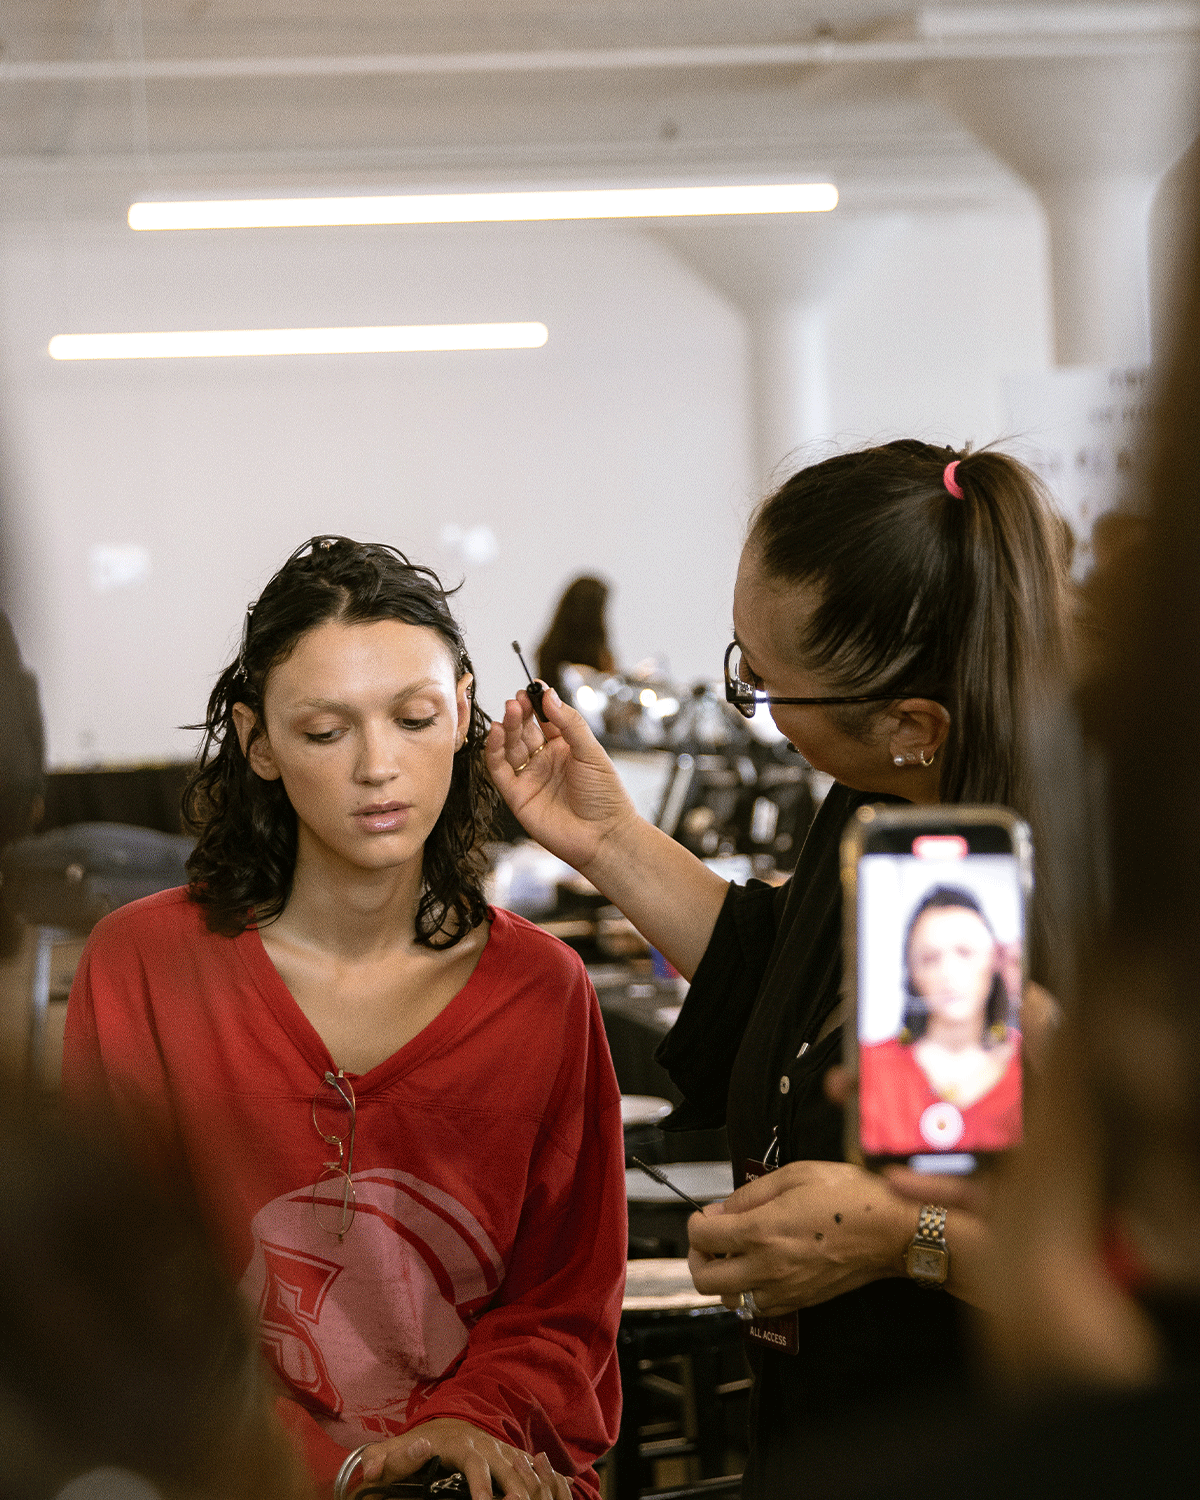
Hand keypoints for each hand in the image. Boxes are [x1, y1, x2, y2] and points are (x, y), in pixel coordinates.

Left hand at [358, 1419, 571, 1499]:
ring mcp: (501, 1451)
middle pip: (505, 1467)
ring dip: (531, 1485)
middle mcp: (485, 1446)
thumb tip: (370, 1471)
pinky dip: (544, 1479)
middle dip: (514, 1487)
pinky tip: (554, 1491)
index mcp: (459, 1444)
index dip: (480, 1484)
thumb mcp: (398, 1449)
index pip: (473, 1465)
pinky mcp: (511, 1458)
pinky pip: (531, 1468)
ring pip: (522, 1468)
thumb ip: (383, 1459)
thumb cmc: (420, 1444)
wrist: (449, 1423)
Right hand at [484, 685, 638, 874]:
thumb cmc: (606, 797)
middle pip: (524, 730)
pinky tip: (497, 732)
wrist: (604, 836)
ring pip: (510, 746)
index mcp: (565, 747)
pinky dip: (494, 750)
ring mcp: (529, 777)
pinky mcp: (516, 796)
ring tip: (511, 710)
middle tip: (519, 698)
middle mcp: (544, 760)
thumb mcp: (592, 752)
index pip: (545, 718)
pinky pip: (499, 769)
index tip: (533, 687)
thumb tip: (549, 695)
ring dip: (508, 726)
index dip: (538, 702)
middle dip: (520, 712)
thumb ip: (569, 723)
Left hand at [686, 1160, 910, 1315]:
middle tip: (708, 1240)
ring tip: (732, 1256)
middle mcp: (768, 1266)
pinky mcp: (800, 1302)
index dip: (697, 1220)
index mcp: (762, 1230)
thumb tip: (724, 1208)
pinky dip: (747, 1294)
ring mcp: (784, 1289)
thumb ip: (752, 1192)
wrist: (892, 1230)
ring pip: (729, 1300)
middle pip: (704, 1279)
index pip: (702, 1235)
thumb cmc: (852, 1198)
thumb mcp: (796, 1174)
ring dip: (721, 1278)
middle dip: (697, 1257)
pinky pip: (757, 1309)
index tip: (708, 1213)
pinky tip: (758, 1271)